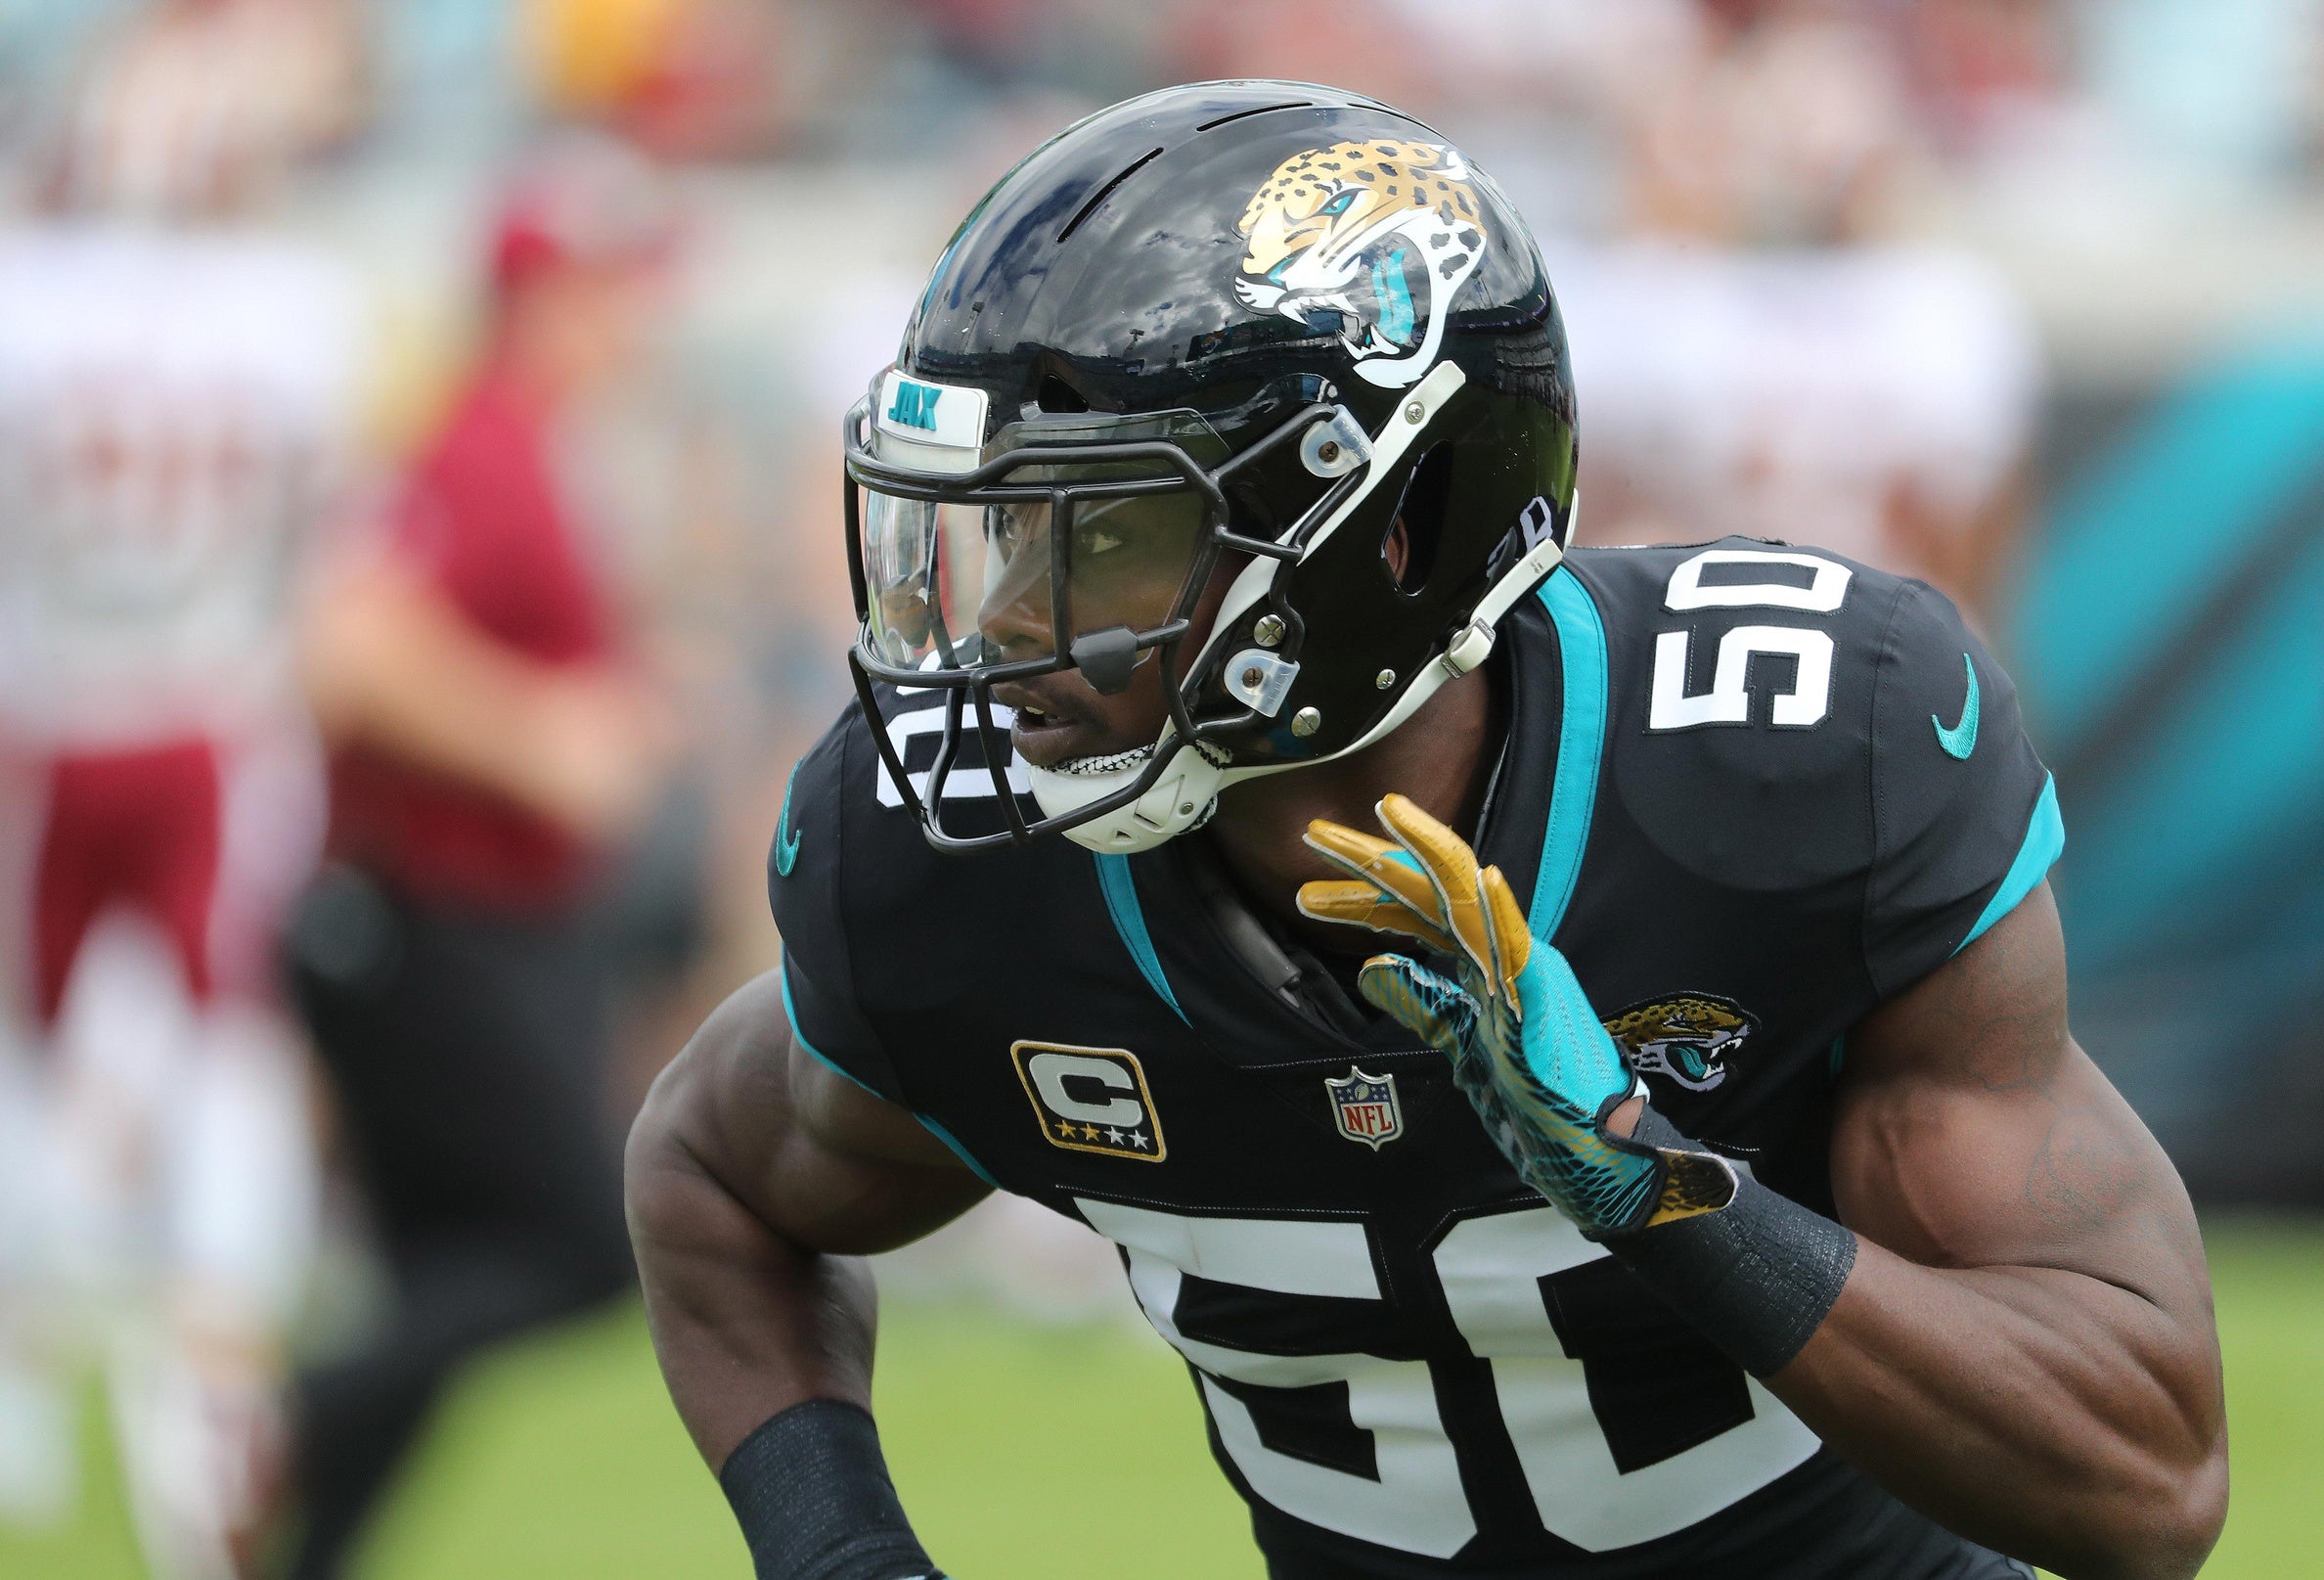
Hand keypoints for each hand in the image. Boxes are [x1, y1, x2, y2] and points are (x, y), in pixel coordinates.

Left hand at [1297, 794, 1733, 1236]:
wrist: (1593, 1142)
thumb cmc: (1534, 1092)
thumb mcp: (1455, 1040)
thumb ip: (1417, 1001)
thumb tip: (1368, 967)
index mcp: (1477, 960)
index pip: (1411, 915)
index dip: (1359, 899)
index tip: (1306, 893)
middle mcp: (1498, 950)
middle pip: (1428, 890)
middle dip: (1371, 858)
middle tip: (1313, 833)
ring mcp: (1523, 969)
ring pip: (1470, 898)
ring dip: (1428, 852)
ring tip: (1390, 812)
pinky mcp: (1546, 1000)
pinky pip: (1523, 951)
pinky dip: (1502, 913)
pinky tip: (1486, 878)